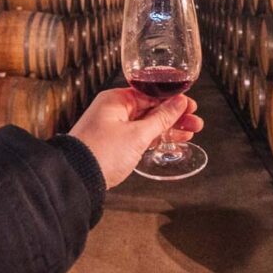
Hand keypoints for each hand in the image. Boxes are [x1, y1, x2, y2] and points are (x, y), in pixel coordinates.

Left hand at [68, 88, 202, 187]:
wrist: (77, 179)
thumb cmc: (101, 153)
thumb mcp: (137, 134)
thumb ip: (161, 118)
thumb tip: (179, 103)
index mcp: (116, 100)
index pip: (151, 93)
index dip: (174, 100)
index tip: (190, 106)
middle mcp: (114, 110)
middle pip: (151, 108)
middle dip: (175, 115)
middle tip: (195, 121)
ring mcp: (114, 127)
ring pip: (148, 123)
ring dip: (169, 127)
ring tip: (191, 132)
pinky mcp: (115, 143)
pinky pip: (140, 135)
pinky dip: (156, 137)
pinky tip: (173, 140)